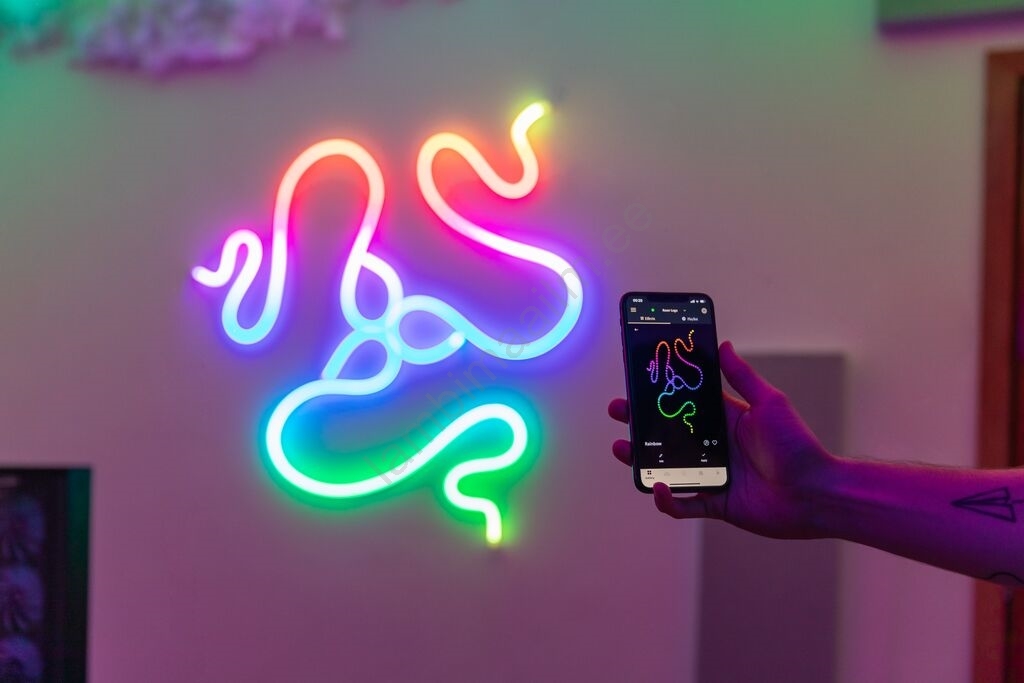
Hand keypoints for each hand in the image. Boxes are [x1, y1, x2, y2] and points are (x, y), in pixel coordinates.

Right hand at [609, 341, 837, 538]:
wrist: (817, 492)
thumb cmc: (798, 445)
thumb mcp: (769, 403)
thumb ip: (742, 377)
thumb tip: (723, 344)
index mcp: (725, 421)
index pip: (684, 404)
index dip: (659, 395)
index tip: (638, 383)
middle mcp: (715, 447)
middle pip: (668, 435)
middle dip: (640, 424)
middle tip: (620, 413)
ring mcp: (714, 476)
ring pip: (667, 468)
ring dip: (642, 460)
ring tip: (624, 449)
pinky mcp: (717, 503)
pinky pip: (684, 504)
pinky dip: (668, 500)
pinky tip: (659, 488)